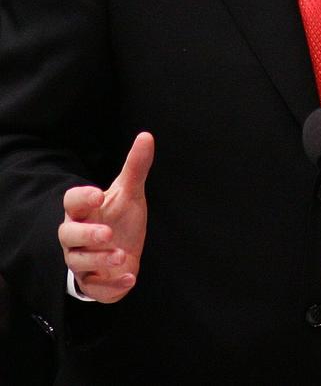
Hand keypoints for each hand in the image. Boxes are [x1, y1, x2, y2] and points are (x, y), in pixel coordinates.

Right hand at [58, 132, 153, 302]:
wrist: (121, 250)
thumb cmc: (118, 216)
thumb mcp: (129, 192)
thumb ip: (136, 167)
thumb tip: (147, 136)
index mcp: (82, 211)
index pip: (71, 202)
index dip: (82, 197)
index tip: (98, 194)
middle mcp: (76, 237)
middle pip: (68, 235)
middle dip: (87, 235)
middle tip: (108, 233)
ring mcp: (81, 261)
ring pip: (80, 263)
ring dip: (101, 260)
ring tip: (122, 255)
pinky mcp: (92, 283)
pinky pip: (95, 288)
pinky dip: (112, 286)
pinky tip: (131, 278)